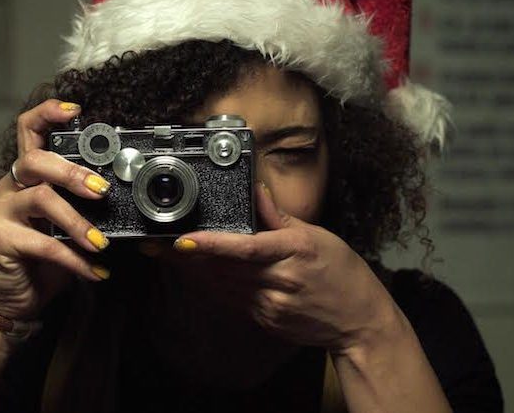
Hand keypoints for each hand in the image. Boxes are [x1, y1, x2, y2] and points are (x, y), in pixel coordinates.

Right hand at [0, 100, 110, 320]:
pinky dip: (74, 259)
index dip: (48, 114)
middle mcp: (11, 186)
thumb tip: (132, 193)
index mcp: (30, 174)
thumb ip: (87, 204)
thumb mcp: (70, 224)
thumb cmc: (47, 256)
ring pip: (40, 199)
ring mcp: (2, 211)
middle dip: (73, 171)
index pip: (30, 130)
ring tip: (101, 242)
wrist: (18, 296)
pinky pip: (42, 244)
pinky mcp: (0, 240)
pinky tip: (95, 271)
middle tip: (101, 191)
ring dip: (77, 221)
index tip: (76, 110)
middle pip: (36, 160)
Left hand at [169, 182, 402, 352]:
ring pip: (222, 286)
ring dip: (194, 271)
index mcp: (293, 251)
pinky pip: (232, 300)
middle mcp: (280, 280)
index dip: (212, 245)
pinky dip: (214, 286)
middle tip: (156, 244)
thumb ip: (279, 217)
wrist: (358, 320)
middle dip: (188, 256)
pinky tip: (199, 275)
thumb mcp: (316, 236)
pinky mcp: (266, 320)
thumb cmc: (342, 273)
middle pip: (224, 268)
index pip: (246, 248)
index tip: (184, 240)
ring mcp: (271, 305)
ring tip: (167, 256)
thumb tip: (256, 192)